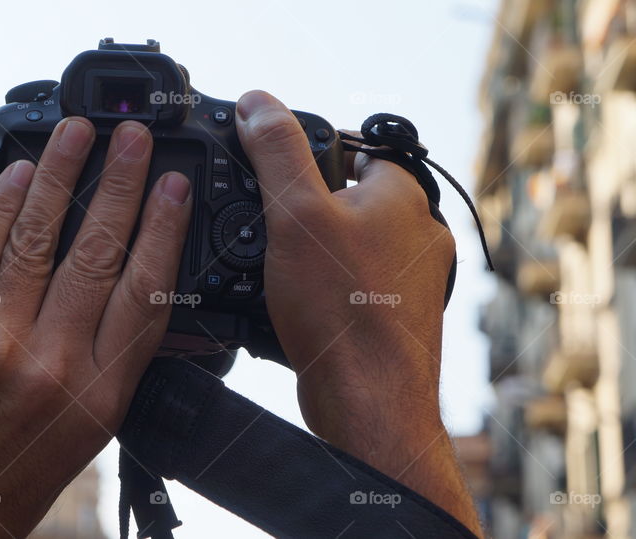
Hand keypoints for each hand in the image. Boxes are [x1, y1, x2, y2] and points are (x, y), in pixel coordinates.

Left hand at [0, 118, 191, 536]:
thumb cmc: (9, 479)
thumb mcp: (83, 433)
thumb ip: (108, 362)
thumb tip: (131, 295)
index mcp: (99, 393)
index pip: (145, 291)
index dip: (163, 228)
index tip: (173, 186)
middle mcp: (52, 361)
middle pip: (98, 251)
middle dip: (120, 183)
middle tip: (133, 137)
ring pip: (38, 237)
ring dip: (61, 175)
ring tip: (79, 135)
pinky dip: (0, 205)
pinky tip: (17, 173)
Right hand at [234, 90, 481, 534]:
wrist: (367, 403)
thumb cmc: (340, 311)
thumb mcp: (295, 214)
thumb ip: (276, 151)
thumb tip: (258, 103)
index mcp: (403, 197)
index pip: (352, 151)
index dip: (306, 162)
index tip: (275, 184)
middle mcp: (419, 236)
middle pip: (345, 204)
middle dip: (304, 218)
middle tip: (271, 239)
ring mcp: (410, 283)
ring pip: (346, 252)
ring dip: (311, 261)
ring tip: (282, 281)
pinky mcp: (395, 321)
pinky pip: (349, 292)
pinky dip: (322, 297)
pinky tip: (298, 314)